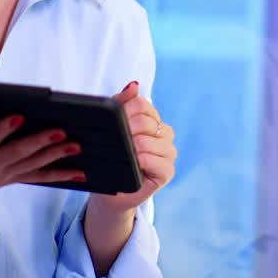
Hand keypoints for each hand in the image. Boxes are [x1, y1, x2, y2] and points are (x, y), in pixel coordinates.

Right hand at [0, 112, 80, 216]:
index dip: (3, 128)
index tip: (18, 117)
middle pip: (19, 152)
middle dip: (41, 142)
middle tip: (62, 132)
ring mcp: (4, 175)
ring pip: (34, 164)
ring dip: (57, 156)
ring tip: (77, 146)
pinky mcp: (11, 179)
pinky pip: (38, 177)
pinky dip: (60, 175)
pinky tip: (80, 172)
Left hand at [87, 81, 176, 217]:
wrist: (110, 192)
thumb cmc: (112, 158)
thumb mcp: (113, 127)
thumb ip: (122, 103)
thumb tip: (134, 85)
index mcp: (153, 120)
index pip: (143, 104)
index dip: (125, 112)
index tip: (114, 124)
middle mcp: (165, 134)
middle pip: (146, 121)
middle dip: (126, 131)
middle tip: (116, 143)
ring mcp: (168, 152)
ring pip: (148, 140)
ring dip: (131, 148)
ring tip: (123, 156)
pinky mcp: (168, 171)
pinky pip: (155, 160)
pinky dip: (141, 162)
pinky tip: (134, 166)